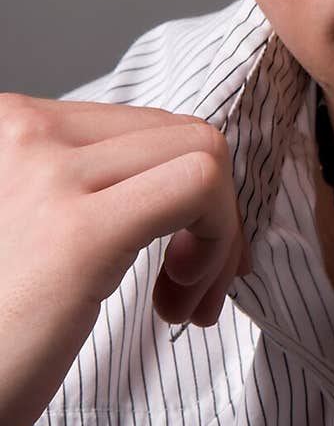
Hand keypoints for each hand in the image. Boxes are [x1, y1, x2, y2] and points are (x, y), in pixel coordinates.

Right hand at [0, 94, 250, 425]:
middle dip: (215, 212)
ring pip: (203, 154)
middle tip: (190, 286)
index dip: (189, 190)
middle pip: (182, 135)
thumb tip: (199, 177)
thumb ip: (97, 188)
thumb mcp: (41, 226)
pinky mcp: (79, 232)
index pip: (146, 126)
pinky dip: (217, 241)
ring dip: (220, 234)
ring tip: (181, 299)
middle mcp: (21, 131)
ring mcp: (49, 174)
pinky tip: (178, 298)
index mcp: (10, 126)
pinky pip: (200, 187)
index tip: (187, 255)